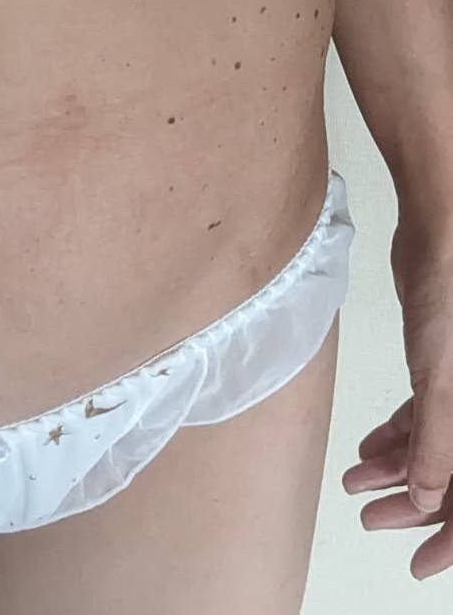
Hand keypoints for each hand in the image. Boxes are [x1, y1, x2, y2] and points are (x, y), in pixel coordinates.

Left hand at [341, 201, 452, 580]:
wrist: (441, 231)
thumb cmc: (451, 296)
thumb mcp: (444, 380)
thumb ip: (439, 443)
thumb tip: (425, 502)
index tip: (421, 565)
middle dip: (416, 507)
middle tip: (372, 523)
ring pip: (436, 448)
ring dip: (397, 470)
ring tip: (354, 486)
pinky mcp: (443, 366)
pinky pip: (425, 416)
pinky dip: (397, 436)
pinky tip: (364, 451)